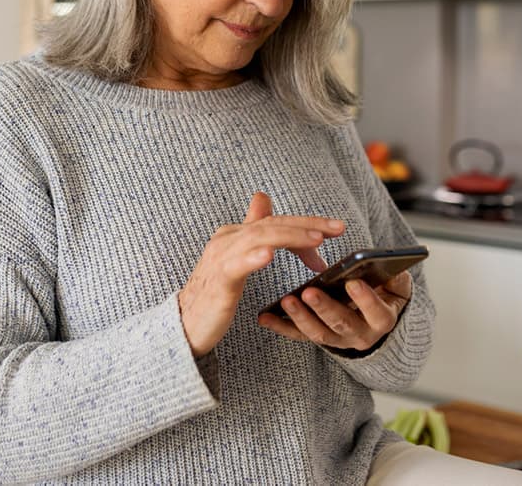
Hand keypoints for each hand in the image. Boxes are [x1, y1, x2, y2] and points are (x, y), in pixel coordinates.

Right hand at [178, 192, 344, 357]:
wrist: (184, 323)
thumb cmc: (215, 291)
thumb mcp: (238, 257)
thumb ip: (254, 229)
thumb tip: (263, 198)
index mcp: (235, 234)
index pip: (276, 221)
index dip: (306, 223)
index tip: (336, 229)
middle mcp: (227, 239)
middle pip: (272, 225)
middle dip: (307, 225)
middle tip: (337, 229)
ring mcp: (221, 258)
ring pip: (259, 238)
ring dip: (289, 237)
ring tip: (315, 239)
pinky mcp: (218, 280)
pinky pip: (235, 265)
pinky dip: (253, 258)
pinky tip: (269, 255)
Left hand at [257, 270, 411, 352]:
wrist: (376, 318)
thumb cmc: (384, 293)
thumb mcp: (397, 286)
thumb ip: (396, 277)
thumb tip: (391, 265)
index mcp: (382, 319)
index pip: (377, 312)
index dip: (366, 299)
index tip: (353, 282)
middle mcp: (360, 334)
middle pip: (343, 324)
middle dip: (325, 308)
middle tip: (310, 291)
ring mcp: (337, 339)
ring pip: (318, 332)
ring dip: (301, 317)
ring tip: (286, 300)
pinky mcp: (318, 337)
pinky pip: (298, 334)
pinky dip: (281, 326)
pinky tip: (265, 317)